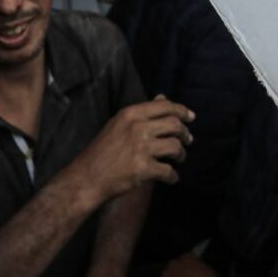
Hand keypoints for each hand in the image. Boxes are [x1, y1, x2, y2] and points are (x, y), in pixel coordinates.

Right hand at [76, 96, 192, 200]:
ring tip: (179, 158)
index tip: (191, 117)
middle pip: (174, 125)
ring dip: (181, 154)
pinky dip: (173, 176)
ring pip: (175, 147)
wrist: (86, 178)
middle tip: (188, 140)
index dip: (182, 111)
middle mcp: (137, 128)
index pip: (165, 106)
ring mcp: (141, 148)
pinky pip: (169, 171)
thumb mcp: (119, 124)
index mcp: (131, 114)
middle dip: (185, 133)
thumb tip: (163, 97)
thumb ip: (143, 112)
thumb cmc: (102, 151)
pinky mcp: (143, 169)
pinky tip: (171, 178)